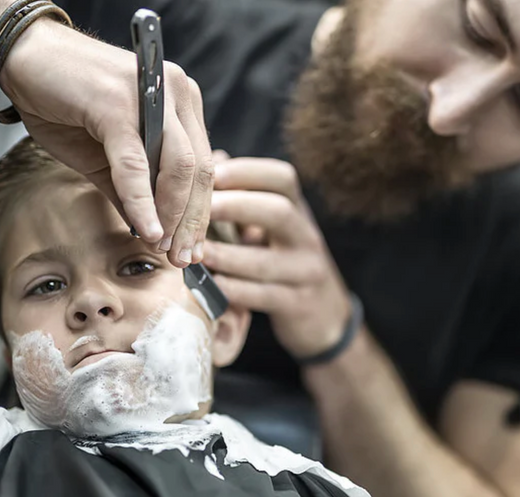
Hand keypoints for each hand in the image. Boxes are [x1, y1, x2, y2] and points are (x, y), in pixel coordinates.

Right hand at [0, 19, 213, 267]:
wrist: (22, 57)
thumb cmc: (61, 100)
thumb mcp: (102, 156)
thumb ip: (130, 189)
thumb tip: (151, 232)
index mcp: (178, 104)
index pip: (202, 167)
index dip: (199, 212)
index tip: (191, 248)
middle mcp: (175, 93)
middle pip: (200, 170)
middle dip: (192, 222)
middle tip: (182, 257)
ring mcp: (151, 95)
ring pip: (179, 167)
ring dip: (172, 216)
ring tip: (163, 247)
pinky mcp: (119, 103)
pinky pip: (136, 163)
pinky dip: (142, 201)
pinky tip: (145, 229)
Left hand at [203, 156, 351, 358]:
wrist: (324, 316)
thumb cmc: (283, 263)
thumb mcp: (271, 230)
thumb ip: (244, 199)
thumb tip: (212, 158)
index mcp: (297, 211)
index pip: (282, 177)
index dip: (244, 171)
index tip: (209, 174)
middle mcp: (306, 237)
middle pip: (278, 211)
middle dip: (234, 207)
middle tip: (198, 211)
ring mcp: (305, 272)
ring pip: (266, 260)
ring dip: (225, 255)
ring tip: (195, 252)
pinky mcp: (297, 305)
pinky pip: (263, 296)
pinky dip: (233, 290)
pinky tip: (210, 285)